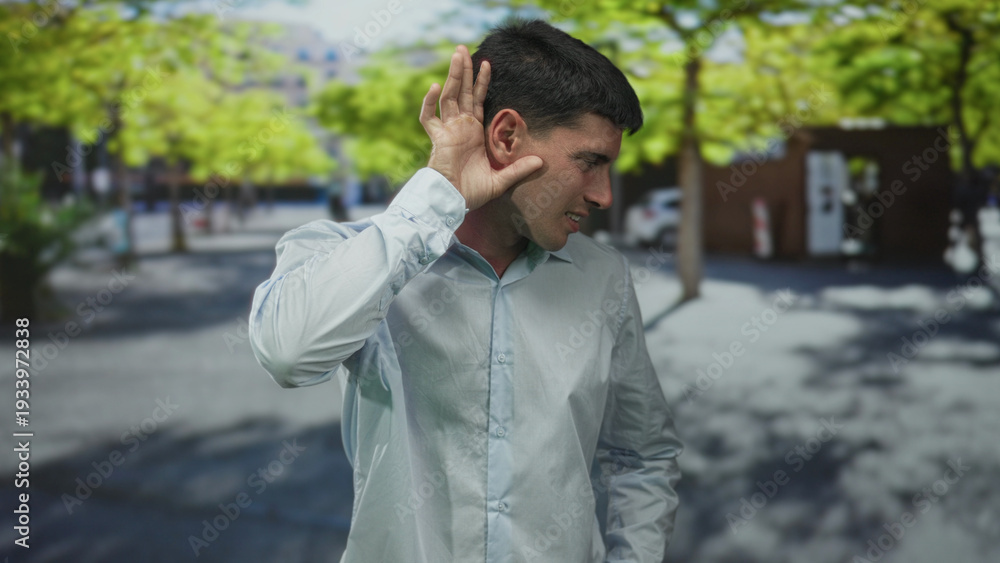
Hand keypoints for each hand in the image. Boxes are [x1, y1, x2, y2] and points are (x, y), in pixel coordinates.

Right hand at [420, 45, 542, 210]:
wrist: (453, 203)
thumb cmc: (473, 193)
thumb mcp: (501, 180)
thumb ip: (519, 169)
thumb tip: (541, 161)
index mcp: (473, 132)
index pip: (476, 100)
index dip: (480, 82)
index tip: (487, 64)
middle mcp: (459, 127)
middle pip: (460, 92)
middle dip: (462, 71)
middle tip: (463, 49)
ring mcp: (447, 131)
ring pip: (448, 97)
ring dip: (451, 76)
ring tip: (456, 55)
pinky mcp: (437, 139)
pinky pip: (429, 118)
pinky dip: (428, 103)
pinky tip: (435, 86)